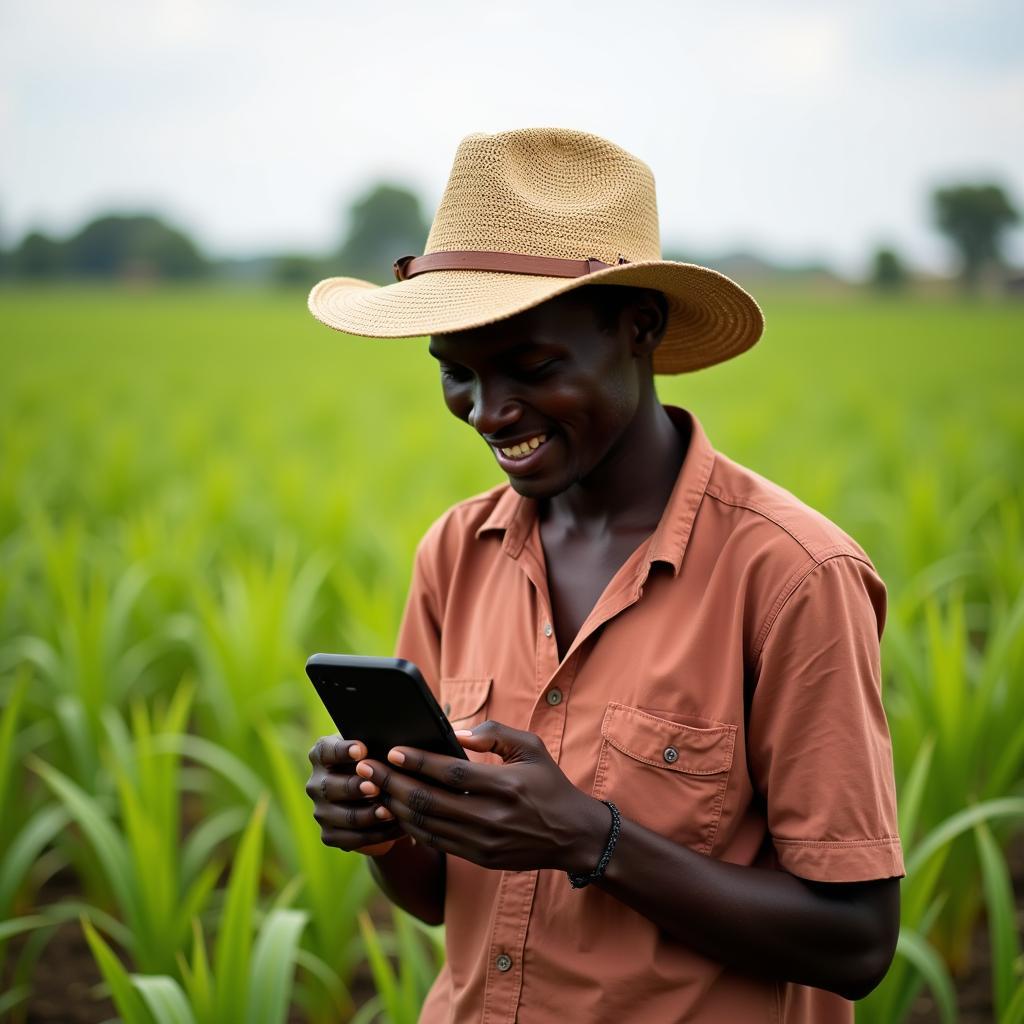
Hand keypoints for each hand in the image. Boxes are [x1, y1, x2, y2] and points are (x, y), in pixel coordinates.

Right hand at [306, 735, 407, 855]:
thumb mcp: (376, 749)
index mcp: (322, 755)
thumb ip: (378, 745)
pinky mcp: (330, 835)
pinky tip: (396, 828)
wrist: (378, 797)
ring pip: (345, 816)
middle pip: (331, 787)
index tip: (362, 750)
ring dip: (369, 815)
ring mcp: (321, 811)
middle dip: (355, 788)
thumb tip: (392, 745)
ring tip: (391, 812)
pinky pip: (353, 839)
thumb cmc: (378, 761)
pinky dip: (377, 834)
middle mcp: (316, 783)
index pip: (326, 751)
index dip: (343, 751)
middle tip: (377, 787)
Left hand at [354, 720, 607, 872]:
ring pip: (426, 825)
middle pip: (429, 801)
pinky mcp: (478, 858)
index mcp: (506, 786)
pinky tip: (394, 810)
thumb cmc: (549, 784)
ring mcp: (483, 842)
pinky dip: (410, 826)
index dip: (418, 762)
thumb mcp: (531, 748)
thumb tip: (455, 733)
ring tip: (372, 788)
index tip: (392, 751)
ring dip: (395, 806)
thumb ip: (494, 734)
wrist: (572, 836)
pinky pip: (435, 842)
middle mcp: (492, 818)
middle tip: (367, 767)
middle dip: (392, 783)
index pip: (451, 774)